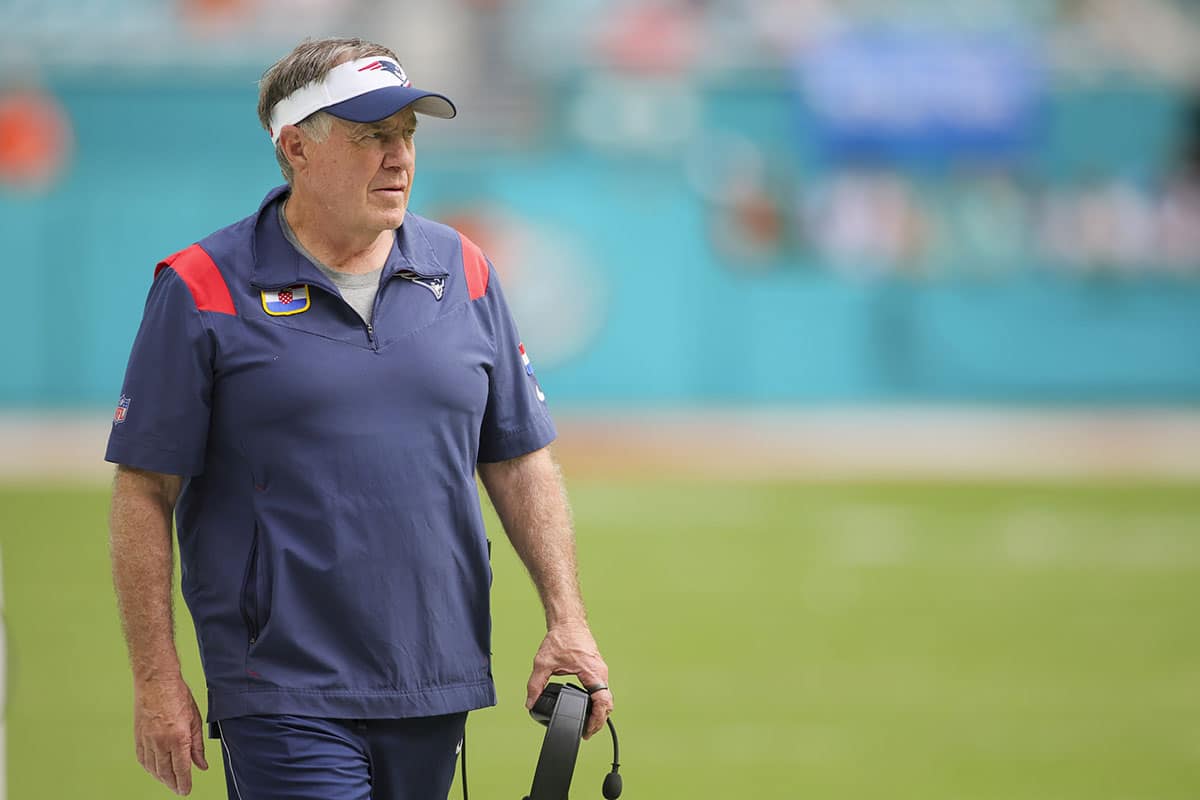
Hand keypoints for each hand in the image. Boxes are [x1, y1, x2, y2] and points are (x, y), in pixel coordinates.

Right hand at [133, 676, 208, 794]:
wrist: (156, 682)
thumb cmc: (178, 696)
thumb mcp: (195, 720)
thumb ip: (197, 745)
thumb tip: (201, 765)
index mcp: (178, 738)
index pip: (181, 769)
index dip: (184, 783)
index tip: (186, 791)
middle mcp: (160, 742)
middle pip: (166, 772)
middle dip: (173, 784)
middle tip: (180, 790)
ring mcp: (147, 740)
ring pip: (153, 769)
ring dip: (162, 778)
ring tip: (170, 782)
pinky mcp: (138, 737)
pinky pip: (143, 760)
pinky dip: (150, 768)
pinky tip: (155, 770)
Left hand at [526, 620, 612, 738]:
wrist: (568, 622)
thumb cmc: (561, 638)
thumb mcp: (543, 663)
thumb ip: (535, 685)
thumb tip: (530, 703)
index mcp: (592, 672)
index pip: (602, 702)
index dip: (597, 720)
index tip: (588, 731)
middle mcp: (600, 672)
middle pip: (607, 704)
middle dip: (598, 721)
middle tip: (586, 733)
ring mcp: (600, 670)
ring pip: (606, 697)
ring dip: (599, 712)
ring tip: (588, 724)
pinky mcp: (597, 669)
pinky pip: (602, 689)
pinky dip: (597, 701)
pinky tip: (589, 707)